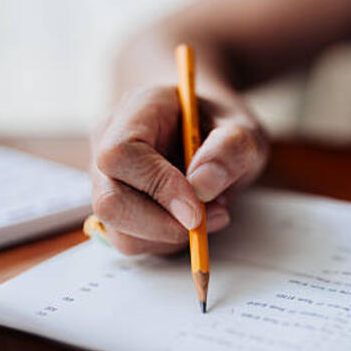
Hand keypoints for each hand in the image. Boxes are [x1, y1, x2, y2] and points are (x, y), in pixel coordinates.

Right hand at [91, 85, 267, 254]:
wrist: (209, 131)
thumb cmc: (221, 125)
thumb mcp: (244, 129)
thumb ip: (231, 148)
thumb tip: (202, 186)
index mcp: (138, 109)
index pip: (121, 154)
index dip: (158, 186)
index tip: (197, 209)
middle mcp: (109, 142)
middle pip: (109, 200)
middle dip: (161, 225)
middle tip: (205, 221)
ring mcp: (107, 177)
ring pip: (117, 230)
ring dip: (168, 235)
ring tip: (208, 214)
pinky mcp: (117, 207)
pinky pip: (130, 240)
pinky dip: (166, 241)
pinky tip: (192, 220)